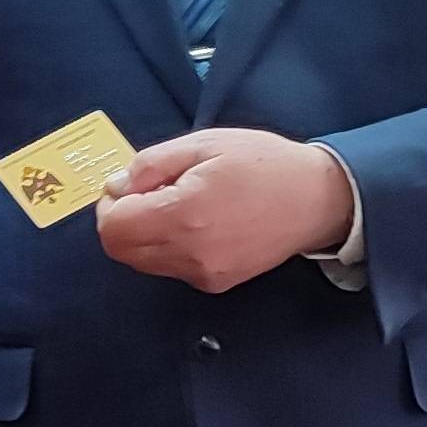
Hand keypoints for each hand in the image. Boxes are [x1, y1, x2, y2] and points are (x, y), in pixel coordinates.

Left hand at [95, 130, 354, 292]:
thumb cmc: (264, 164)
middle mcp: (191, 254)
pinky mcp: (215, 283)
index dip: (109, 205)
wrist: (317, 200)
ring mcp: (203, 274)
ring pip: (144, 262)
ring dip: (145, 235)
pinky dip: (169, 247)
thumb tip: (116, 187)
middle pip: (122, 251)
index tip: (127, 186)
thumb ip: (151, 165)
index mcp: (184, 215)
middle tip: (149, 192)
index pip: (113, 229)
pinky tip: (197, 222)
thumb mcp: (203, 143)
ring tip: (180, 204)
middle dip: (122, 221)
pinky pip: (171, 268)